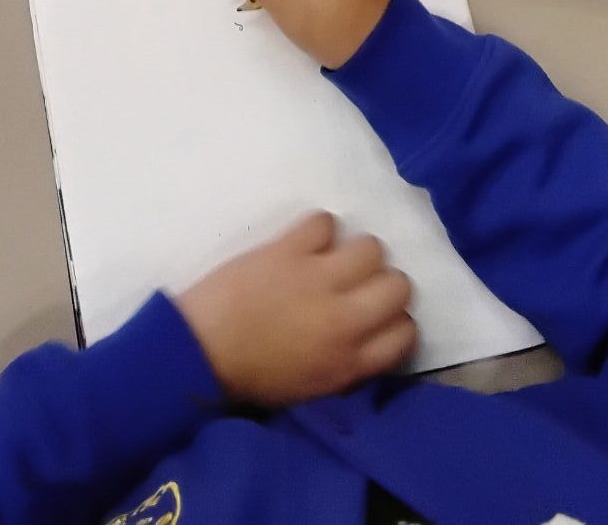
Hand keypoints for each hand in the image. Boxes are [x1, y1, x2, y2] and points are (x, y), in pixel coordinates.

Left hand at [177, 211, 414, 403]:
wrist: (201, 351)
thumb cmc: (253, 375)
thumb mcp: (315, 386)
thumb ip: (351, 360)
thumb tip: (371, 333)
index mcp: (349, 362)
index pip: (407, 333)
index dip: (397, 319)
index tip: (378, 315)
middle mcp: (344, 320)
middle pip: (399, 285)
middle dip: (384, 281)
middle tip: (359, 283)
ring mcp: (318, 280)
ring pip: (371, 247)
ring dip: (355, 251)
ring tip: (333, 258)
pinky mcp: (289, 250)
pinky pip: (324, 221)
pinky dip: (316, 228)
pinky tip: (304, 241)